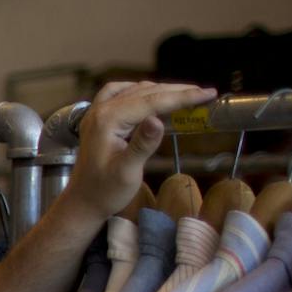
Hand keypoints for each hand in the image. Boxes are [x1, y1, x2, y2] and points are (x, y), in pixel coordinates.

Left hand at [64, 81, 217, 219]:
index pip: (151, 101)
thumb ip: (142, 145)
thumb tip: (158, 120)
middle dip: (177, 91)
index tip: (208, 93)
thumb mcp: (127, 172)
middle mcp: (100, 111)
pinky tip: (151, 93)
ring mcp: (96, 113)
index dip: (182, 96)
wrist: (83, 202)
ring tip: (187, 93)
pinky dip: (139, 91)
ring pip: (133, 90)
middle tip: (205, 92)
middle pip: (144, 92)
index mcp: (107, 120)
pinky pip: (118, 94)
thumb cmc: (106, 192)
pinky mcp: (97, 120)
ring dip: (160, 89)